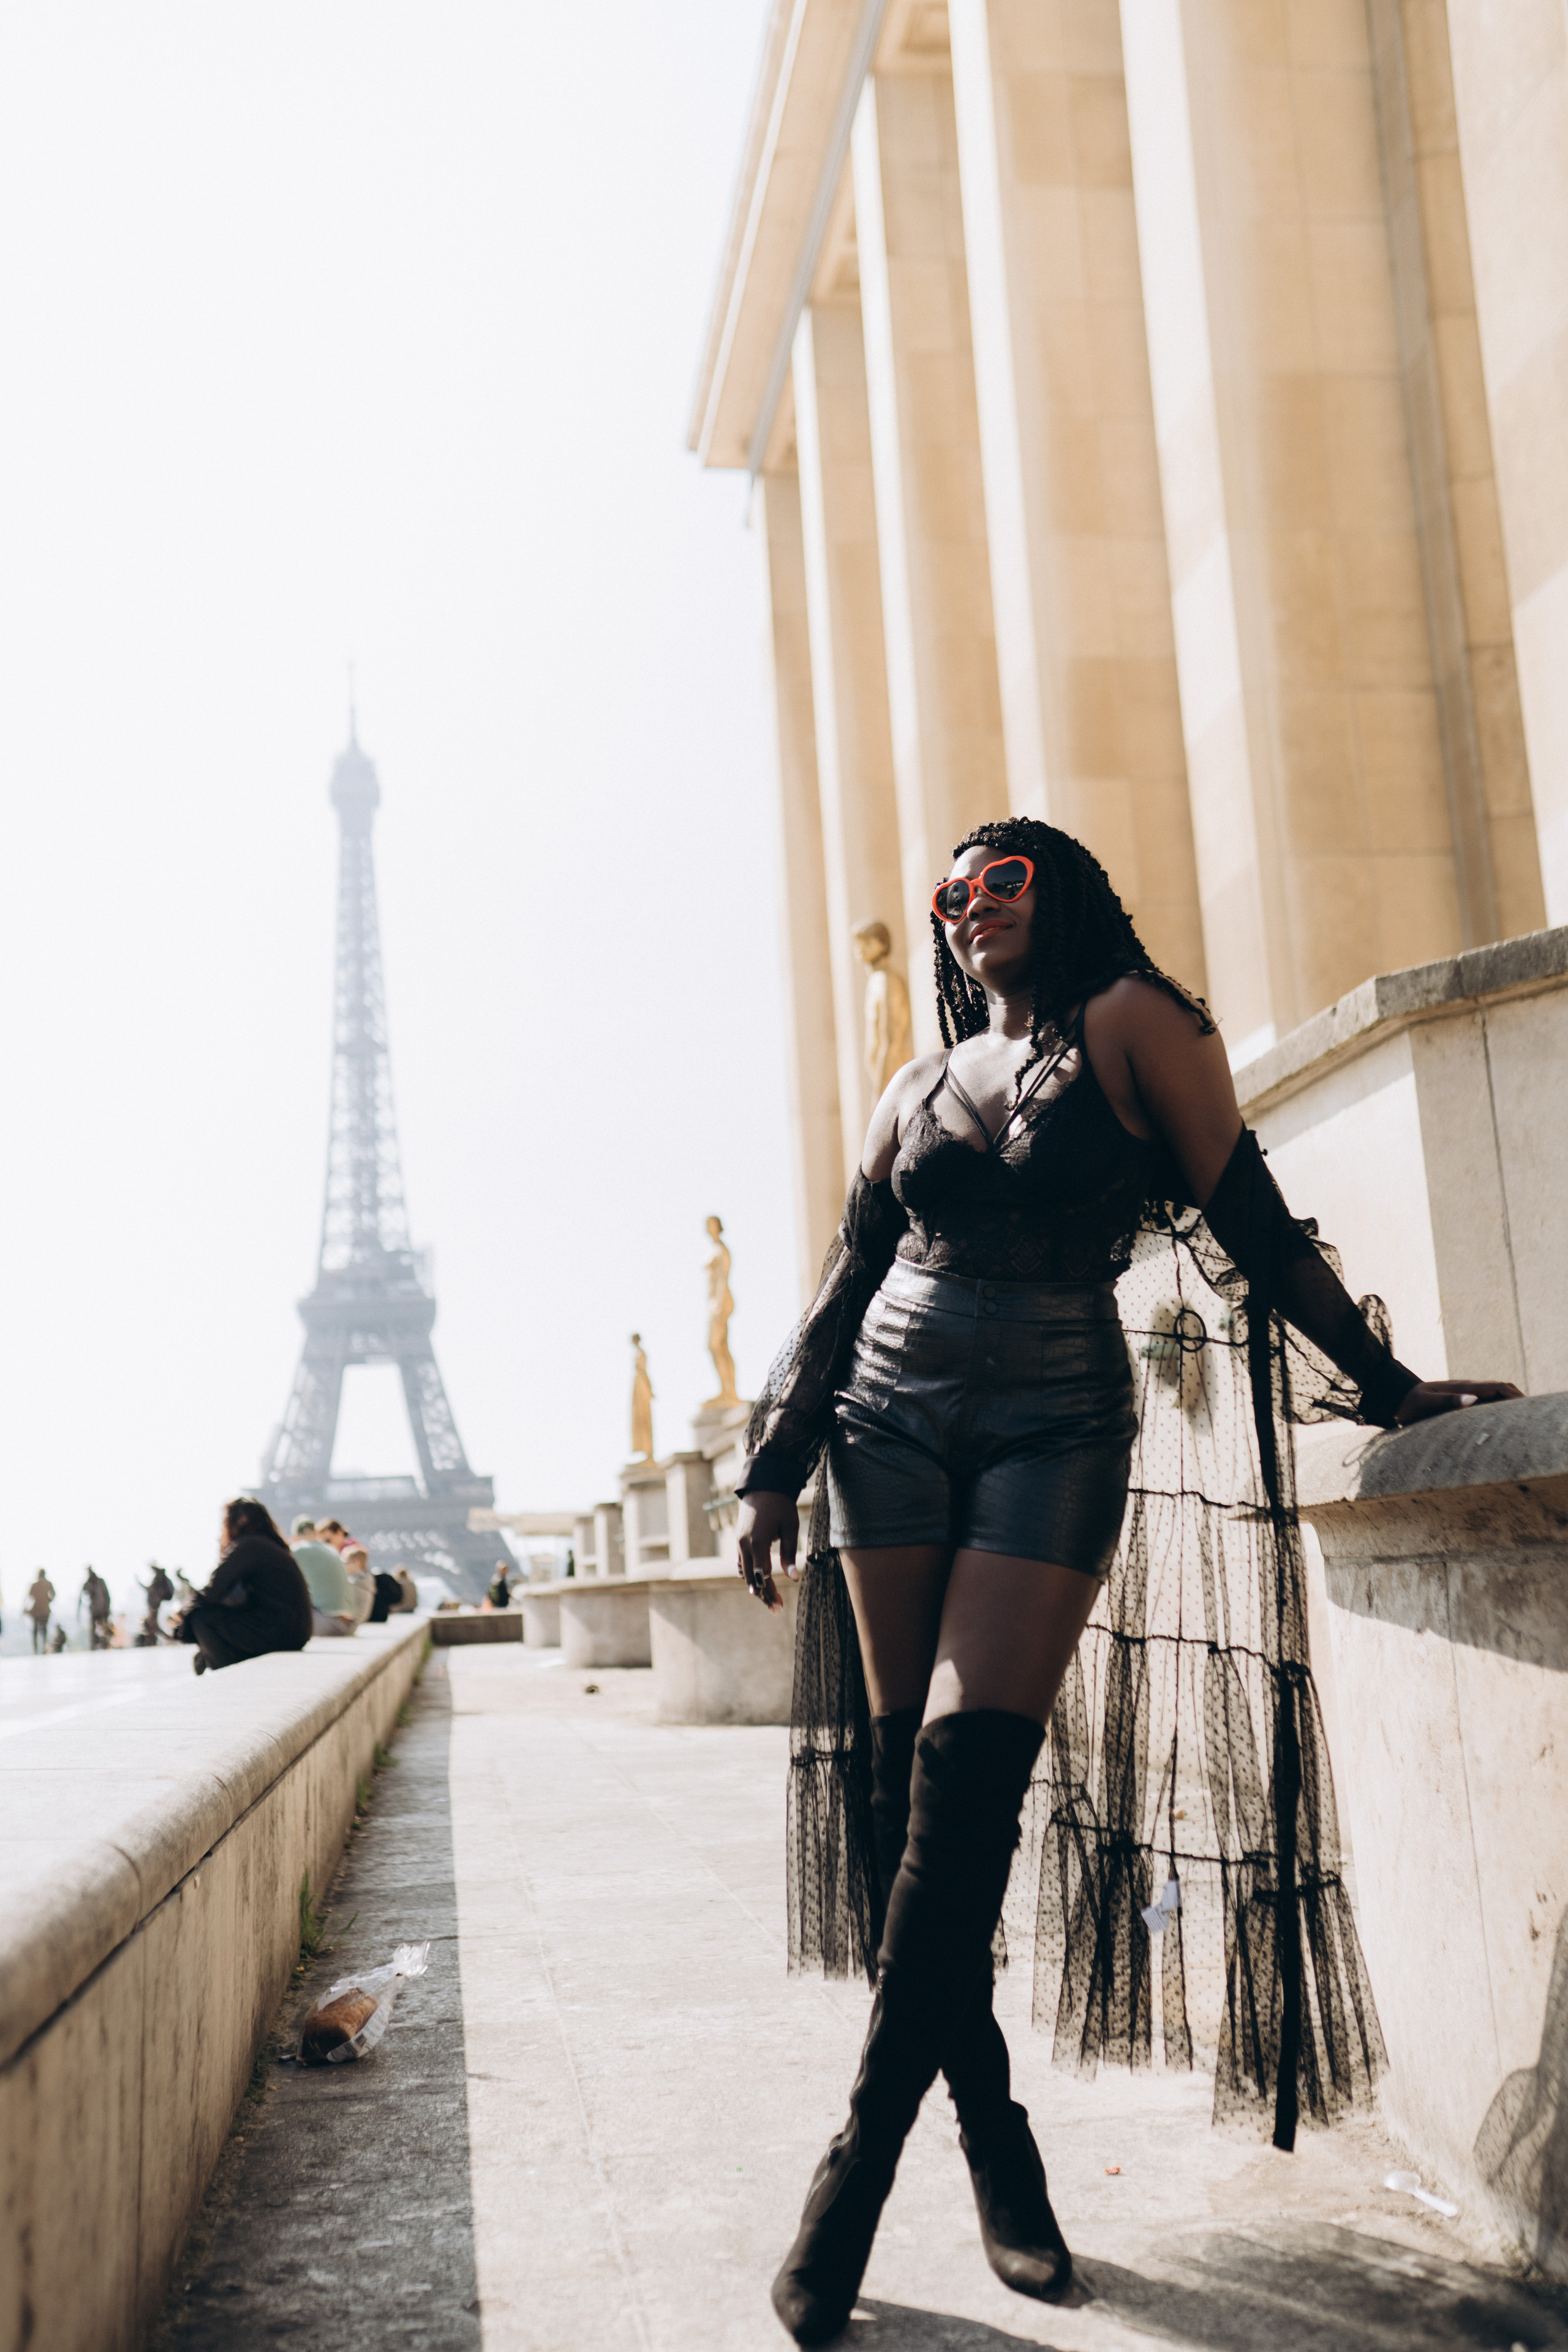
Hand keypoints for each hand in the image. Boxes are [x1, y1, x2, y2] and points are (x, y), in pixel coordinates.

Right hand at [736, 1491, 798, 1613]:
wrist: (763, 1485)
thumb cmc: (780, 1505)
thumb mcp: (789, 1528)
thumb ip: (789, 1555)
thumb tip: (794, 1579)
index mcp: (757, 1543)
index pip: (763, 1577)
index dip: (771, 1594)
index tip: (780, 1608)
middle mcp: (744, 1545)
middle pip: (752, 1579)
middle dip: (764, 1595)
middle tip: (777, 1609)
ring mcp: (739, 1543)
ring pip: (745, 1573)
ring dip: (755, 1586)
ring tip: (769, 1598)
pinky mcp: (738, 1540)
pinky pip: (742, 1563)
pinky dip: (749, 1574)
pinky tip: (759, 1581)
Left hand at [1394, 1378, 1522, 1425]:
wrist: (1396, 1397)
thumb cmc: (1410, 1403)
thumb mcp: (1426, 1403)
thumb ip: (1448, 1401)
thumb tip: (1474, 1399)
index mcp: (1464, 1387)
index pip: (1497, 1387)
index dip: (1515, 1396)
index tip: (1528, 1408)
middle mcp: (1468, 1388)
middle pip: (1501, 1388)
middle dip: (1518, 1398)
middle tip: (1531, 1415)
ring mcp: (1465, 1393)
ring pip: (1495, 1393)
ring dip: (1510, 1402)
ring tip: (1522, 1419)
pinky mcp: (1461, 1399)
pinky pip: (1486, 1401)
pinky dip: (1499, 1406)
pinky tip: (1502, 1420)